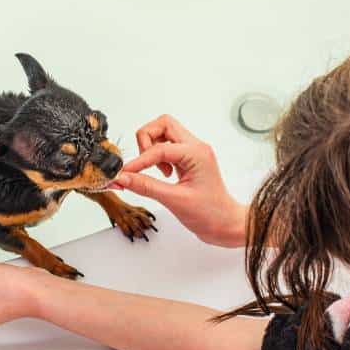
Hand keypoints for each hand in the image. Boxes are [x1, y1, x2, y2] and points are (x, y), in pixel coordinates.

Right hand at [112, 115, 248, 246]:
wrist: (226, 225)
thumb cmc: (211, 214)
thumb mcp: (174, 201)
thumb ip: (146, 187)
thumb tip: (123, 178)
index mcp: (197, 153)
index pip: (159, 148)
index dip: (139, 161)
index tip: (124, 173)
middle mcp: (196, 147)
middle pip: (163, 124)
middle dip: (146, 140)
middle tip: (141, 163)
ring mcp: (192, 152)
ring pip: (164, 133)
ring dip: (152, 148)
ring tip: (156, 172)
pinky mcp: (188, 160)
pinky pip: (166, 147)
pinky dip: (157, 156)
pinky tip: (162, 173)